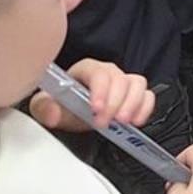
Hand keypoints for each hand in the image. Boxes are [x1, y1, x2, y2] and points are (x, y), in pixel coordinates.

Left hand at [29, 58, 152, 132]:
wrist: (72, 112)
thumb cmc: (62, 105)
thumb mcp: (45, 107)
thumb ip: (44, 108)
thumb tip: (52, 112)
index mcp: (86, 70)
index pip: (99, 73)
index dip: (100, 90)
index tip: (95, 110)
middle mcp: (107, 73)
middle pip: (121, 79)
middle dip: (115, 103)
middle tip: (104, 123)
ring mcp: (123, 83)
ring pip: (138, 83)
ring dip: (133, 104)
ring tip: (123, 121)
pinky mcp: (134, 95)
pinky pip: (148, 95)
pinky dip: (145, 108)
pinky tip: (135, 121)